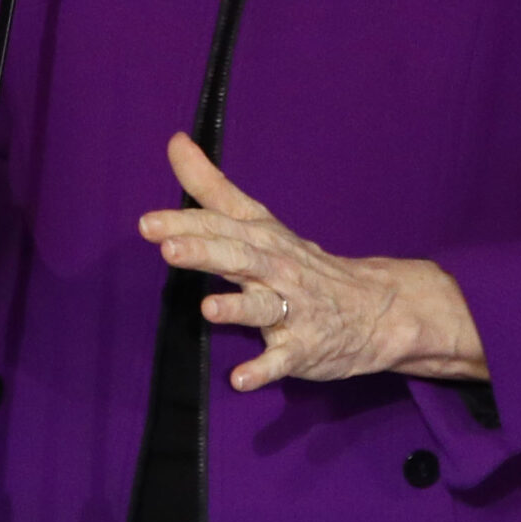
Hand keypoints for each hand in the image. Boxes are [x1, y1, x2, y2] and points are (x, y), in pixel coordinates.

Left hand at [138, 133, 488, 392]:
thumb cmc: (300, 263)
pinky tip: (240, 379)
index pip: (220, 226)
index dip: (184, 223)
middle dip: (205, 252)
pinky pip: (282, 360)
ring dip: (238, 308)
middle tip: (168, 248)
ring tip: (209, 310)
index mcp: (261, 239)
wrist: (373, 308)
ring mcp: (292, 311)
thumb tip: (175, 141)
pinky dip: (263, 369)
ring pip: (263, 307)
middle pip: (239, 258)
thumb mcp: (257, 221)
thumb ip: (212, 186)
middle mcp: (276, 270)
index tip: (147, 223)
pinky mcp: (303, 349)